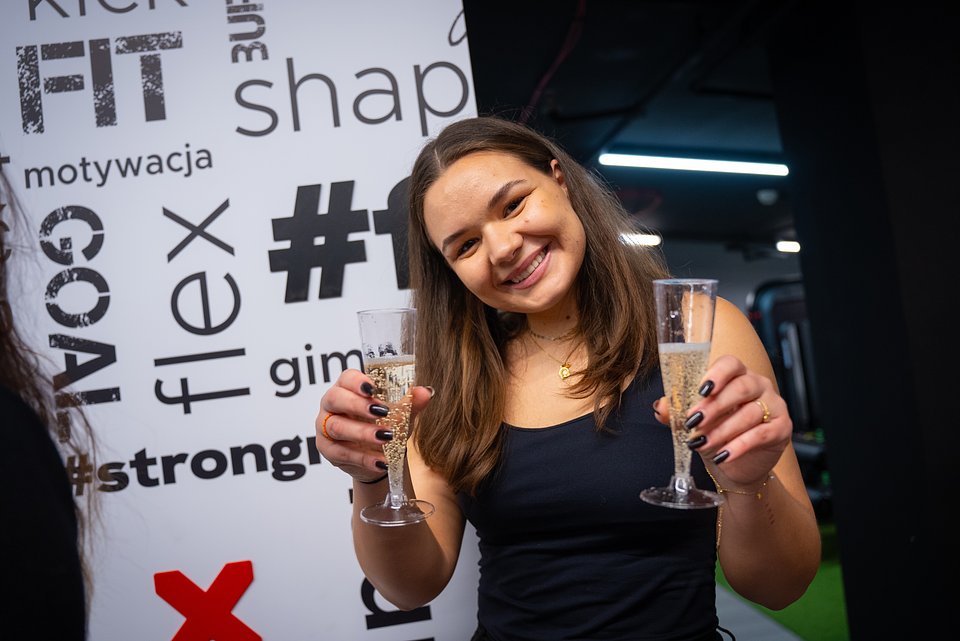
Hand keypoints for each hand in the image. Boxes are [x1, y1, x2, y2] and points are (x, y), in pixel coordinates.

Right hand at [316, 369, 433, 482]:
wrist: (379, 455)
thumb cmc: (385, 424)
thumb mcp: (401, 413)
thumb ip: (411, 402)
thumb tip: (425, 392)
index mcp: (348, 387)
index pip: (347, 377)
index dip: (357, 382)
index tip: (373, 388)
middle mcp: (332, 403)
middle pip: (335, 398)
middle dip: (357, 405)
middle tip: (381, 412)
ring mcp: (325, 426)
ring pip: (337, 426)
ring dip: (362, 432)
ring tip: (385, 437)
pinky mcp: (327, 449)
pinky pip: (340, 452)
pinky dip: (362, 458)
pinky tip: (380, 461)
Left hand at [653, 354, 791, 489]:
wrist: (736, 464)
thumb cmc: (716, 432)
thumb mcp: (694, 421)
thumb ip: (678, 411)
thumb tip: (660, 407)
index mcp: (736, 375)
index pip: (730, 364)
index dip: (717, 374)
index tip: (701, 390)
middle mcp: (758, 385)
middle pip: (740, 387)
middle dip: (715, 406)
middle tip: (694, 422)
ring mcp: (773, 406)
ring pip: (749, 413)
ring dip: (722, 430)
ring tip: (702, 443)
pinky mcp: (781, 429)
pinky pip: (760, 435)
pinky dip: (738, 446)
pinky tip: (723, 455)